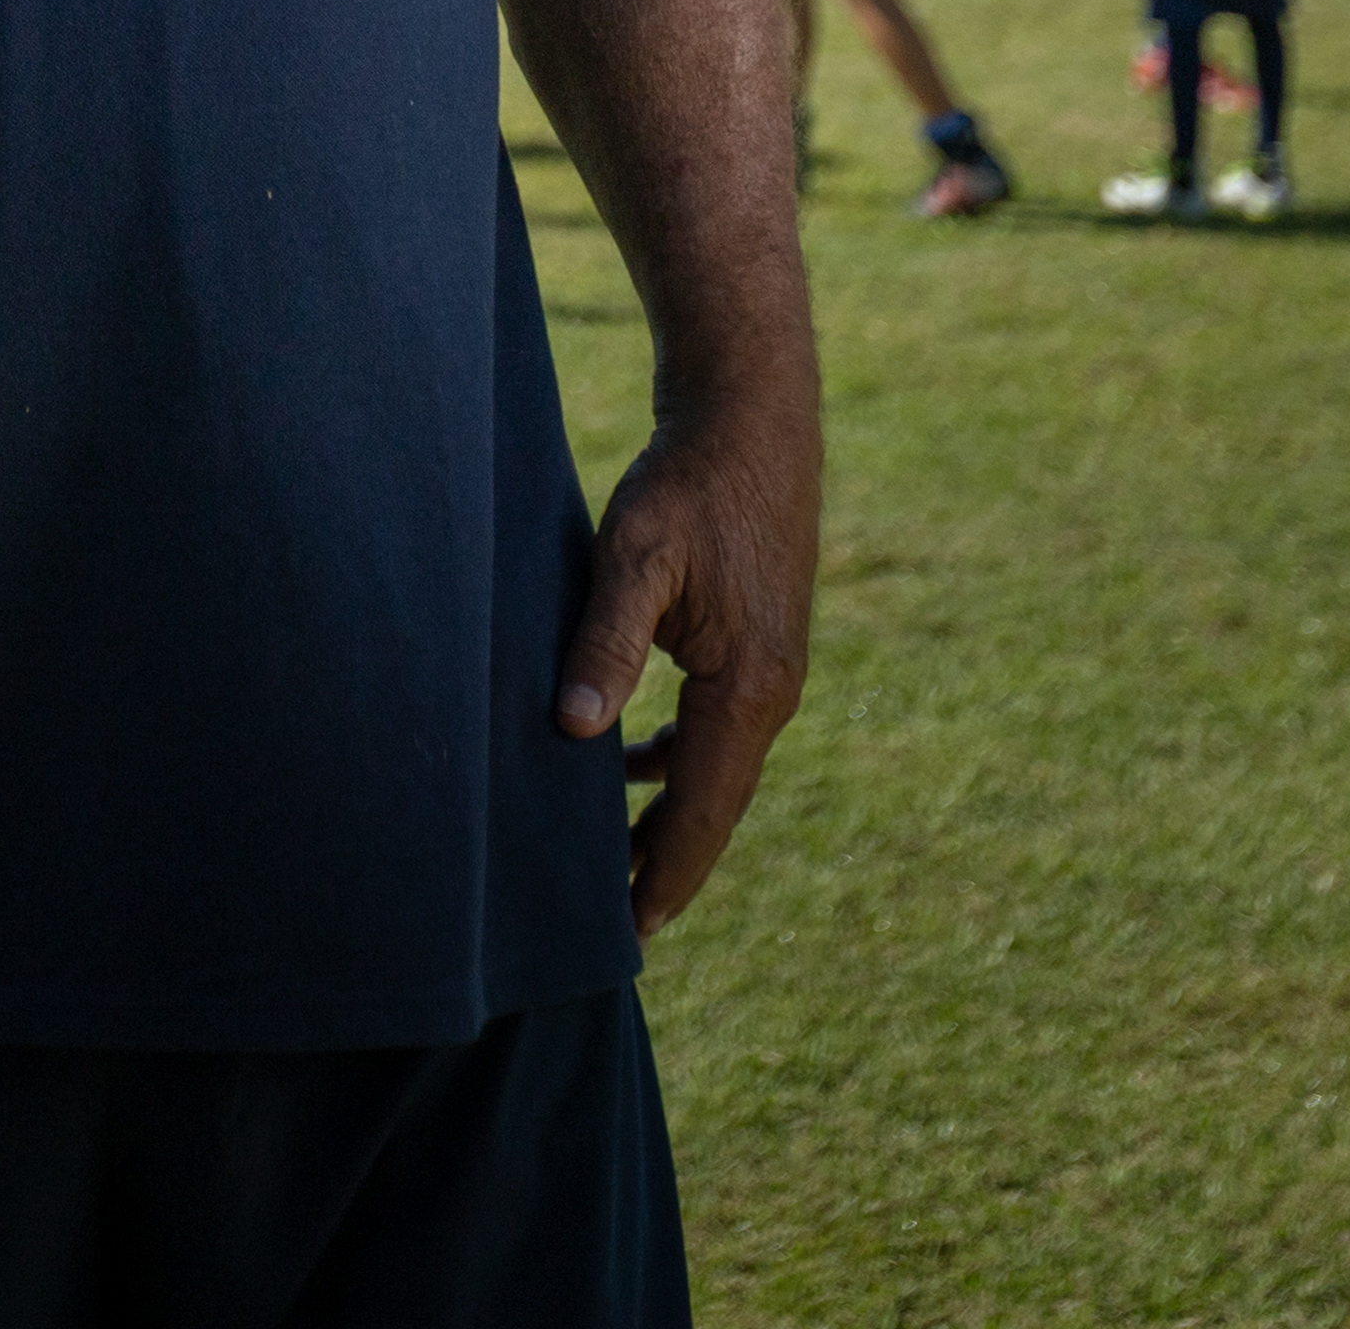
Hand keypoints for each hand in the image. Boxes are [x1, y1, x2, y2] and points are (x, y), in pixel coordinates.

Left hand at [553, 397, 816, 941]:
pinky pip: (720, 728)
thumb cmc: (688, 481)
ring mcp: (773, 668)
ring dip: (672, 814)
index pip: (702, 808)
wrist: (752, 418)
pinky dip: (681, 761)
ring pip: (718, 767)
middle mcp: (772, 692)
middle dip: (670, 862)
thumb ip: (606, 642)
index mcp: (748, 687)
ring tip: (620, 862)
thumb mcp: (635, 556)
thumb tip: (576, 729)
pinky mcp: (760, 643)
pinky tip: (636, 764)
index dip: (665, 872)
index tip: (633, 930)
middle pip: (717, 802)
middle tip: (623, 926)